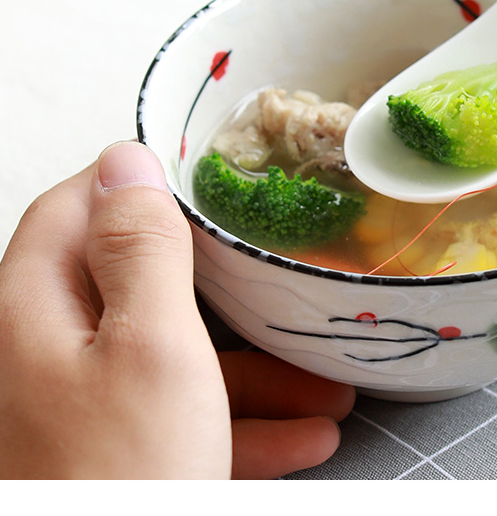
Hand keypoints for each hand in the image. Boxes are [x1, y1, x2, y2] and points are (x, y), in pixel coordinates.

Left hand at [0, 141, 354, 477]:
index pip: (75, 207)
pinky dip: (237, 423)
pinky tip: (302, 438)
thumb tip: (126, 159)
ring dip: (248, 370)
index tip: (201, 174)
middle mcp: (45, 352)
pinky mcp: (110, 455)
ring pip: (167, 362)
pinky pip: (175, 419)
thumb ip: (139, 247)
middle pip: (137, 288)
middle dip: (221, 291)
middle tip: (275, 275)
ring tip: (321, 386)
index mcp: (36, 309)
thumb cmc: (124, 476)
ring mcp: (77, 408)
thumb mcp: (150, 347)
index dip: (135, 182)